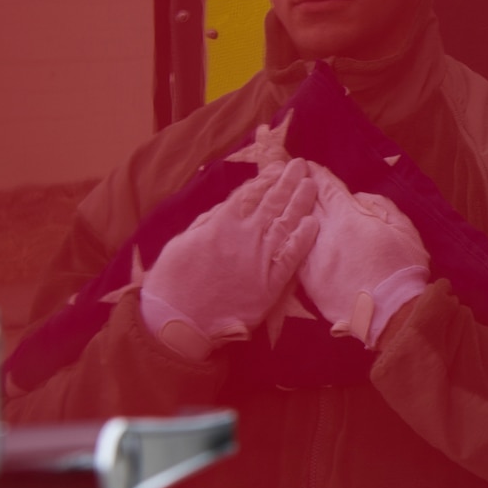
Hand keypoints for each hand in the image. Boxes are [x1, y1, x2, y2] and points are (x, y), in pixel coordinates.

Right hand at [140, 158, 321, 360]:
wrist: (179, 320)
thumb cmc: (174, 281)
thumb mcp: (183, 242)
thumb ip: (207, 222)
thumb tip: (226, 206)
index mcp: (221, 224)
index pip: (249, 195)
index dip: (266, 180)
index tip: (278, 168)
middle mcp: (245, 237)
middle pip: (272, 203)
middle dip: (288, 182)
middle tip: (301, 167)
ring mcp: (261, 258)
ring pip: (286, 223)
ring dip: (300, 202)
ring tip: (311, 185)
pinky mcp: (272, 282)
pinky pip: (292, 256)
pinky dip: (304, 238)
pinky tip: (314, 223)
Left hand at [297, 166, 430, 347]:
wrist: (390, 312)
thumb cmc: (403, 268)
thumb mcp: (404, 229)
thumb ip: (381, 207)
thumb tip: (358, 199)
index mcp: (349, 217)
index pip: (326, 188)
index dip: (316, 174)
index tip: (307, 165)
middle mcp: (324, 233)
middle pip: (306, 203)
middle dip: (296, 186)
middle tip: (285, 173)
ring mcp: (312, 257)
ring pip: (293, 227)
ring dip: (286, 211)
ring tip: (279, 200)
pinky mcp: (307, 280)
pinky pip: (292, 253)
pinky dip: (285, 240)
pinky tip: (281, 235)